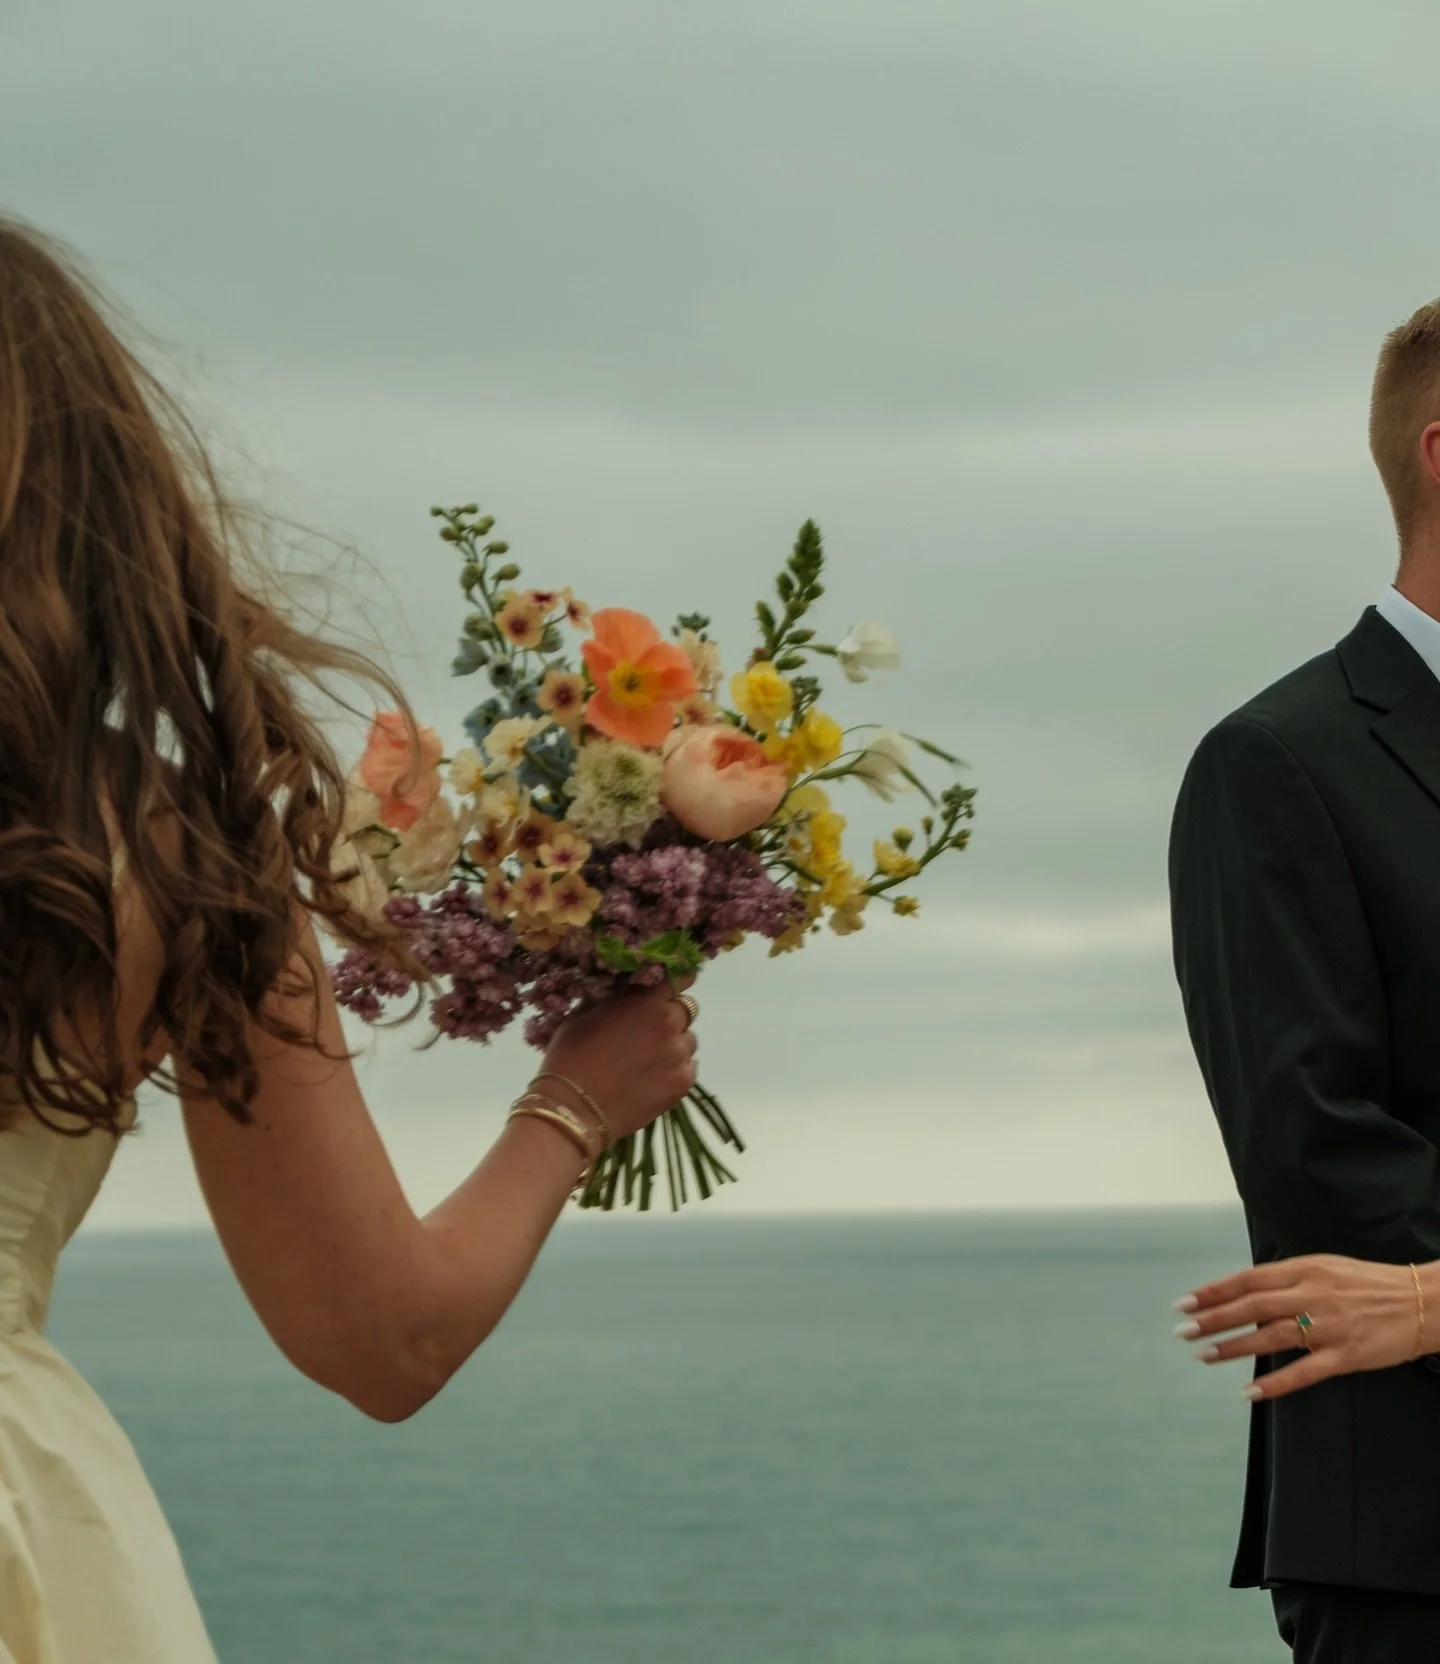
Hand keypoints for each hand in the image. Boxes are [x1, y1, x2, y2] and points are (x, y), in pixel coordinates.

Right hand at [534, 983, 698, 1139]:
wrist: (573, 1108)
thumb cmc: (570, 1056)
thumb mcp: (584, 1014)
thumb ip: (613, 999)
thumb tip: (624, 992)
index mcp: (646, 1000)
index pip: (681, 977)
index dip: (676, 982)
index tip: (666, 991)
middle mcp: (670, 1022)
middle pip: (685, 1011)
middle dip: (669, 1017)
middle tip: (647, 1032)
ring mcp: (679, 1054)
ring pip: (687, 1041)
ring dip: (673, 1045)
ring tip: (647, 1061)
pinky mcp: (682, 1084)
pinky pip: (689, 1068)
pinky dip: (676, 1070)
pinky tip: (653, 1079)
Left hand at [1174, 1255, 1434, 1400]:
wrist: (1423, 1302)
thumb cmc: (1369, 1284)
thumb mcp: (1325, 1267)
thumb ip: (1288, 1279)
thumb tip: (1248, 1293)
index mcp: (1305, 1270)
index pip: (1248, 1279)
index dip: (1214, 1291)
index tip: (1185, 1302)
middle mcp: (1312, 1294)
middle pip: (1252, 1306)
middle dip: (1213, 1318)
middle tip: (1183, 1331)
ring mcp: (1329, 1326)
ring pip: (1271, 1336)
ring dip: (1234, 1347)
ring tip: (1204, 1355)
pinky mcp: (1346, 1355)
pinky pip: (1304, 1372)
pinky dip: (1275, 1382)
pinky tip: (1249, 1391)